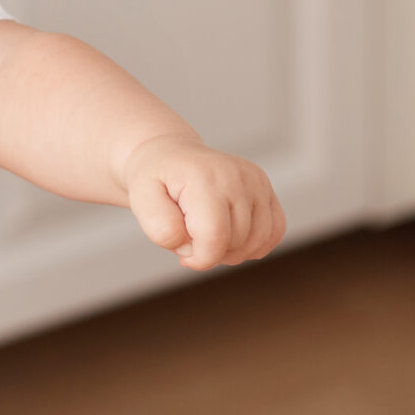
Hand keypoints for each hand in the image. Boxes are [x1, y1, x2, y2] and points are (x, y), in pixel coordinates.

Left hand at [120, 133, 283, 269]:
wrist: (170, 156)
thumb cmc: (155, 180)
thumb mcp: (140, 199)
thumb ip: (160, 228)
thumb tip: (191, 247)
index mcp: (204, 177)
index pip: (214, 237)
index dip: (198, 258)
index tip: (182, 252)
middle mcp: (236, 175)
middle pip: (235, 242)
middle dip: (210, 251)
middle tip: (189, 233)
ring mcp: (256, 180)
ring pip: (257, 241)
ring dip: (231, 250)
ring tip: (208, 234)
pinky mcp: (267, 188)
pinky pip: (275, 232)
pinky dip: (254, 244)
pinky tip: (230, 237)